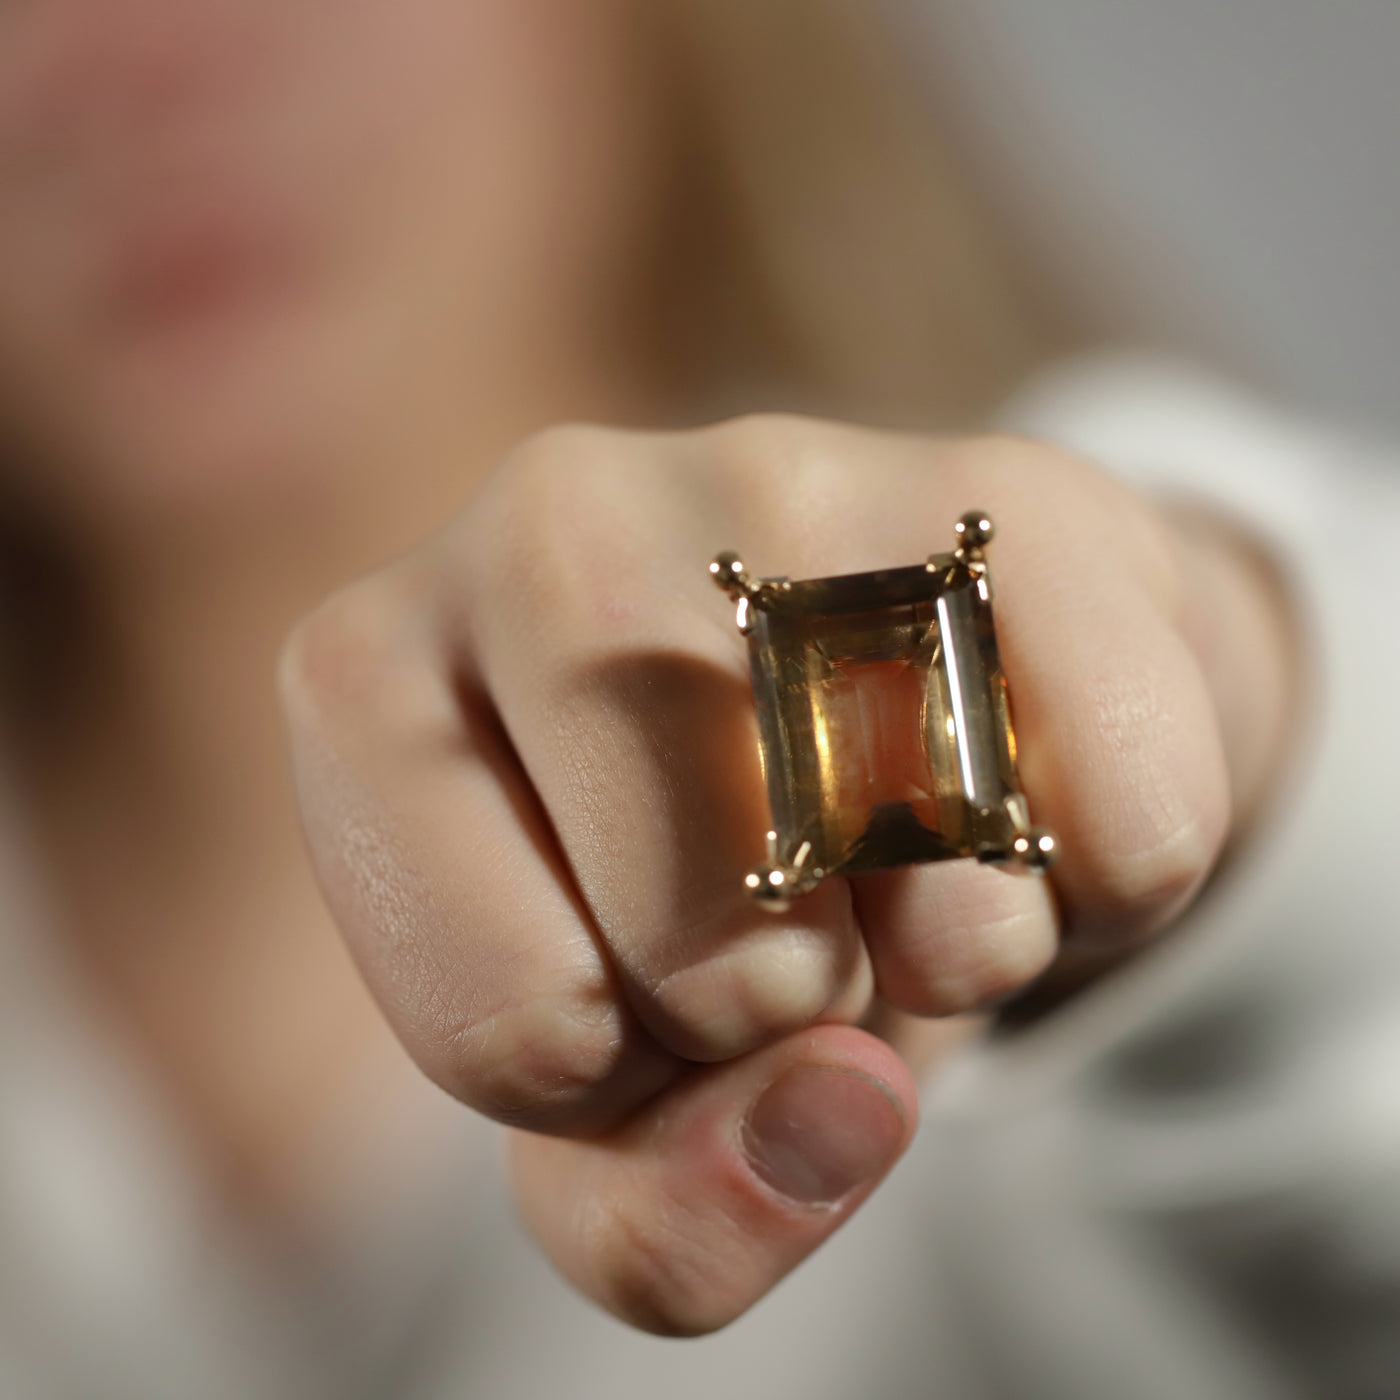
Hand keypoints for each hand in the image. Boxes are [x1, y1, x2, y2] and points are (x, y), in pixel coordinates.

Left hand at [279, 415, 1292, 1333]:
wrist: (905, 726)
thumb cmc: (707, 909)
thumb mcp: (624, 1107)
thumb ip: (663, 1216)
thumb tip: (836, 1109)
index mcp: (370, 679)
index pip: (509, 1032)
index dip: (622, 1081)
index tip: (639, 988)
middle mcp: (542, 524)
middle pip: (688, 929)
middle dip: (777, 1011)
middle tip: (791, 925)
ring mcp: (778, 471)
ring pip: (891, 835)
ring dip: (952, 945)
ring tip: (912, 864)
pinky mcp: (1006, 494)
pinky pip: (1120, 803)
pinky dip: (1111, 882)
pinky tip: (1035, 799)